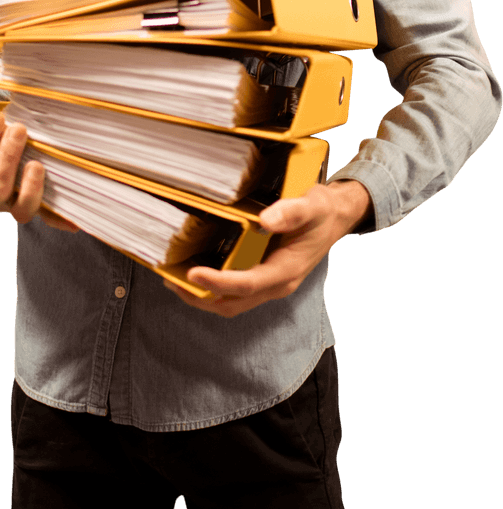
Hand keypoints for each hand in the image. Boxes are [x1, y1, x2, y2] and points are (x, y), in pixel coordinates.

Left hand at [164, 180, 372, 317]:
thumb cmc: (322, 211)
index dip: (217, 283)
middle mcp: (277, 284)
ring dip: (203, 297)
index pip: (246, 284)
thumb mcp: (312, 204)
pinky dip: (213, 288)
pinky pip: (235, 292)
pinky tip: (196, 272)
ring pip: (231, 303)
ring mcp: (271, 284)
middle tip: (171, 281)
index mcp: (286, 270)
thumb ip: (291, 211)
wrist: (336, 218)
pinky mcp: (265, 278)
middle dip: (201, 297)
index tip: (192, 274)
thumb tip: (265, 219)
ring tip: (174, 280)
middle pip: (232, 303)